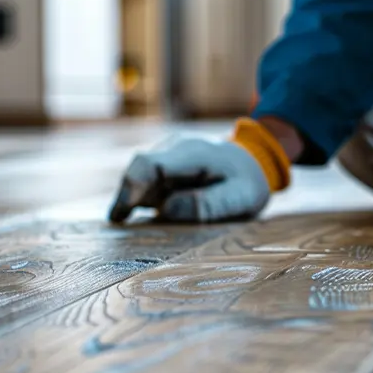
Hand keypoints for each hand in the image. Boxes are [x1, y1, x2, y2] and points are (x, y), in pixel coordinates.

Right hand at [109, 118, 290, 222]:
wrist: (252, 162)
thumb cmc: (247, 182)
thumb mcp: (240, 197)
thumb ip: (206, 204)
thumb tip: (166, 210)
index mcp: (191, 153)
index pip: (148, 164)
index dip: (130, 189)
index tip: (120, 215)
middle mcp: (173, 148)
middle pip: (136, 170)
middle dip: (125, 198)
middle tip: (119, 224)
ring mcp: (166, 155)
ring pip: (137, 176)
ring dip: (132, 200)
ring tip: (130, 224)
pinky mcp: (164, 166)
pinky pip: (145, 181)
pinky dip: (139, 199)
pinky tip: (138, 219)